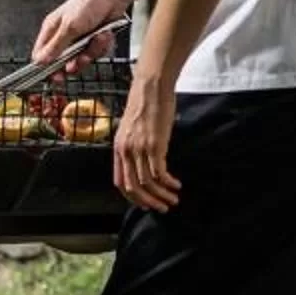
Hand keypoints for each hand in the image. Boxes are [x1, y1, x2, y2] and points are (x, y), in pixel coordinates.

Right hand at [35, 0, 131, 66]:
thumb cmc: (89, 3)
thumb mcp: (71, 27)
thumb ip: (56, 46)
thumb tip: (40, 61)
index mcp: (52, 29)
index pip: (41, 55)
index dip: (47, 68)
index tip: (56, 76)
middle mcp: (64, 35)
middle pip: (63, 61)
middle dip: (75, 61)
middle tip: (81, 59)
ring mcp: (79, 38)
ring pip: (82, 58)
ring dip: (92, 51)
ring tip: (97, 38)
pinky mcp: (93, 40)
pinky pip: (95, 53)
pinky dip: (101, 46)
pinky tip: (104, 34)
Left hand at [114, 69, 179, 212]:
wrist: (151, 87)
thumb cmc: (145, 103)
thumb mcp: (133, 128)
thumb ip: (135, 145)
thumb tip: (145, 160)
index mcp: (119, 148)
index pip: (120, 181)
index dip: (132, 197)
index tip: (145, 203)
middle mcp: (126, 151)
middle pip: (133, 187)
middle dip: (148, 201)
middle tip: (162, 208)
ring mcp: (140, 149)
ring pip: (148, 183)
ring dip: (162, 195)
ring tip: (173, 198)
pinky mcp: (154, 145)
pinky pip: (159, 173)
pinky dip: (168, 183)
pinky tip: (176, 184)